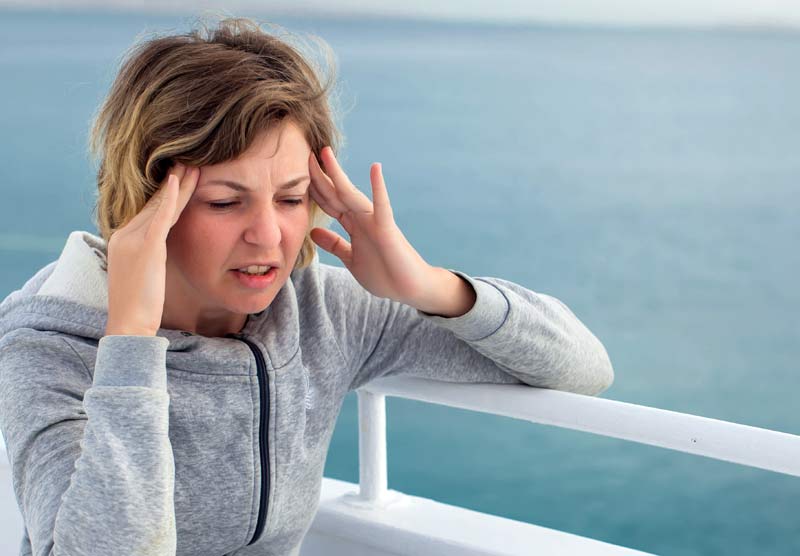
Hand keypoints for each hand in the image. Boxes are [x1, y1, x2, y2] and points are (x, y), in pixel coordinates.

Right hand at [105, 163, 198, 335]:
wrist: (129, 324)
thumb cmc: (140, 307)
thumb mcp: (145, 275)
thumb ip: (151, 258)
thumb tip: (163, 253)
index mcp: (123, 240)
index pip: (150, 211)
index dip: (166, 194)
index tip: (181, 177)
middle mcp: (124, 235)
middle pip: (154, 203)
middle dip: (173, 182)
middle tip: (188, 160)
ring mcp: (132, 240)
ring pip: (160, 206)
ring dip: (177, 184)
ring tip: (192, 164)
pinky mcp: (145, 248)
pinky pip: (160, 217)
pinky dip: (170, 197)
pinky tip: (179, 181)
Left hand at [308, 147, 474, 315]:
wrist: (410, 288)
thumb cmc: (384, 274)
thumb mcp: (351, 259)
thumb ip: (335, 245)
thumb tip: (314, 232)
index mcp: (353, 225)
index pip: (329, 203)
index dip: (313, 188)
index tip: (295, 172)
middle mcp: (363, 218)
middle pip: (335, 194)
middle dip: (319, 176)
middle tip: (304, 154)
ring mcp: (375, 221)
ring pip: (351, 194)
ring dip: (338, 174)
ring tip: (326, 154)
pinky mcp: (388, 229)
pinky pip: (382, 206)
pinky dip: (378, 188)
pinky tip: (375, 169)